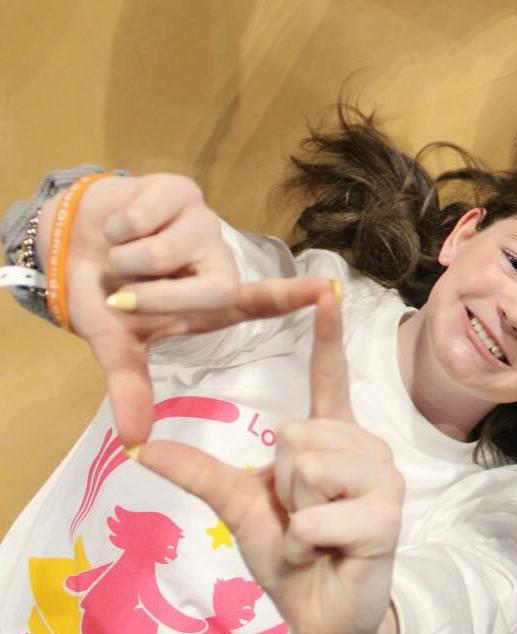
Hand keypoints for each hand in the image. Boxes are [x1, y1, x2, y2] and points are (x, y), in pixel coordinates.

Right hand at [43, 175, 320, 445]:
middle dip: (154, 298)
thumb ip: (130, 386)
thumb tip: (132, 442)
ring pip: (164, 253)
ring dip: (125, 261)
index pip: (263, 301)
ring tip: (121, 257)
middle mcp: (219, 262)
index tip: (330, 291)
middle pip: (210, 290)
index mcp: (215, 301)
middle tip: (122, 295)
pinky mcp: (181, 191)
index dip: (295, 296)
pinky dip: (117, 230)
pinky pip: (142, 219)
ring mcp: (204, 224)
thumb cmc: (106, 294)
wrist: (68, 246)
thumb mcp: (116, 342)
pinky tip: (120, 227)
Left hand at [140, 286, 405, 633]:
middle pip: (296, 434)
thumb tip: (141, 447)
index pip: (329, 377)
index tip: (328, 290)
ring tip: (314, 535)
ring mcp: (382, 478)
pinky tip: (325, 552)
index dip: (328, 334)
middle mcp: (364, 446)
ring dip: (294, 515)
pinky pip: (317, 515)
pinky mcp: (387, 515)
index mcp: (333, 436)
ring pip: (308, 468)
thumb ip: (201, 473)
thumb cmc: (293, 555)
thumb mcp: (241, 508)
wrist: (325, 613)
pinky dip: (304, 542)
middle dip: (282, 484)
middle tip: (300, 517)